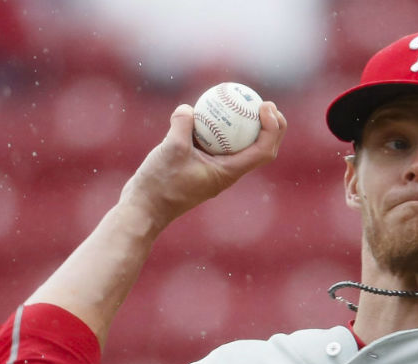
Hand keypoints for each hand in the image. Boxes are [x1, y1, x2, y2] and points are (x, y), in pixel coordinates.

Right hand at [119, 101, 286, 228]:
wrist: (145, 208)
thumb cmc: (159, 184)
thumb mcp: (170, 150)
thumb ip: (182, 126)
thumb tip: (189, 108)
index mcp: (229, 172)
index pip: (263, 151)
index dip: (272, 128)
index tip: (265, 106)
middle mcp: (227, 172)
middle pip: (261, 149)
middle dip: (272, 127)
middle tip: (266, 103)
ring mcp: (215, 169)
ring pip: (241, 146)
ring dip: (250, 127)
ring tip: (247, 102)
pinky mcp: (202, 165)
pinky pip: (218, 143)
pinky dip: (220, 128)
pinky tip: (211, 109)